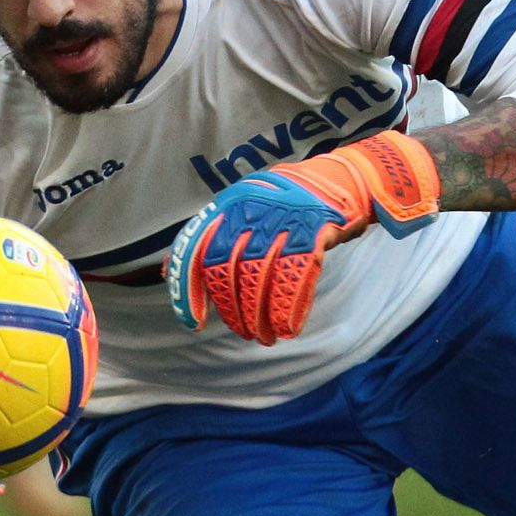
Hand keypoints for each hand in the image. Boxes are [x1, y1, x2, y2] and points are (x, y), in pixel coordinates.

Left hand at [167, 130, 439, 343]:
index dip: (189, 291)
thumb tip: (168, 270)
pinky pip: (294, 277)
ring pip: (259, 277)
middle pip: (227, 269)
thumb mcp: (245, 206)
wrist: (347, 179)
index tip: (194, 323)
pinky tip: (287, 327)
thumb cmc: (292, 201)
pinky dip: (288, 307)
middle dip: (231, 308)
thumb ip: (209, 236)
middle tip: (242, 332)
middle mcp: (250, 208)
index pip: (195, 250)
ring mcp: (282, 218)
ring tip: (264, 336)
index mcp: (229, 203)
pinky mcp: (312, 230)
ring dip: (258, 315)